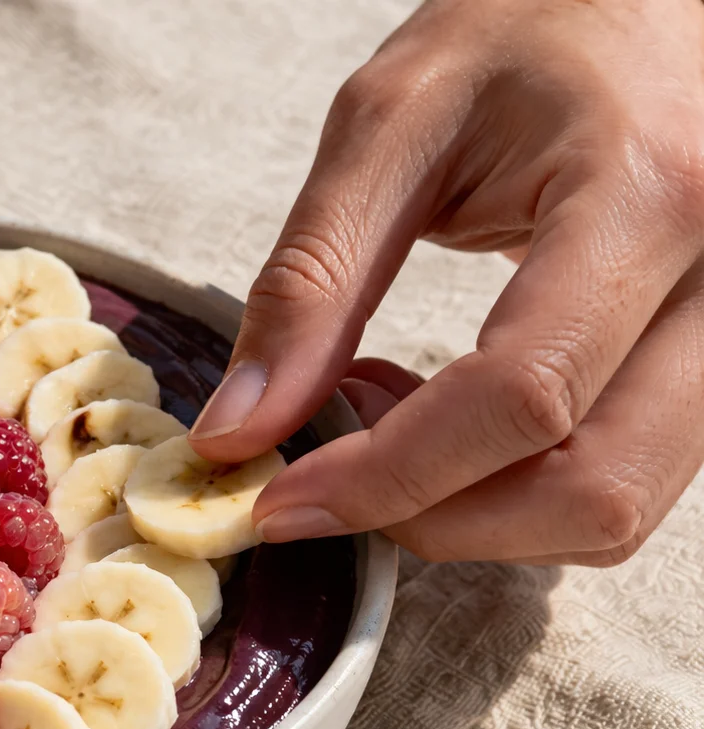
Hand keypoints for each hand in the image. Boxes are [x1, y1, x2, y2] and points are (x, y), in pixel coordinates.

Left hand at [190, 0, 703, 565]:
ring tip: (378, 410)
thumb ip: (310, 280)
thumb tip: (240, 428)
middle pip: (594, 489)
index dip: (386, 476)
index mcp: (649, 195)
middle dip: (436, 518)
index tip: (277, 498)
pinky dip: (515, 483)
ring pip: (619, 504)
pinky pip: (626, 472)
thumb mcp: (390, 122)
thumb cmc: (528, 26)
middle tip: (323, 471)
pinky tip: (439, 410)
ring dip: (476, 509)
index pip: (522, 397)